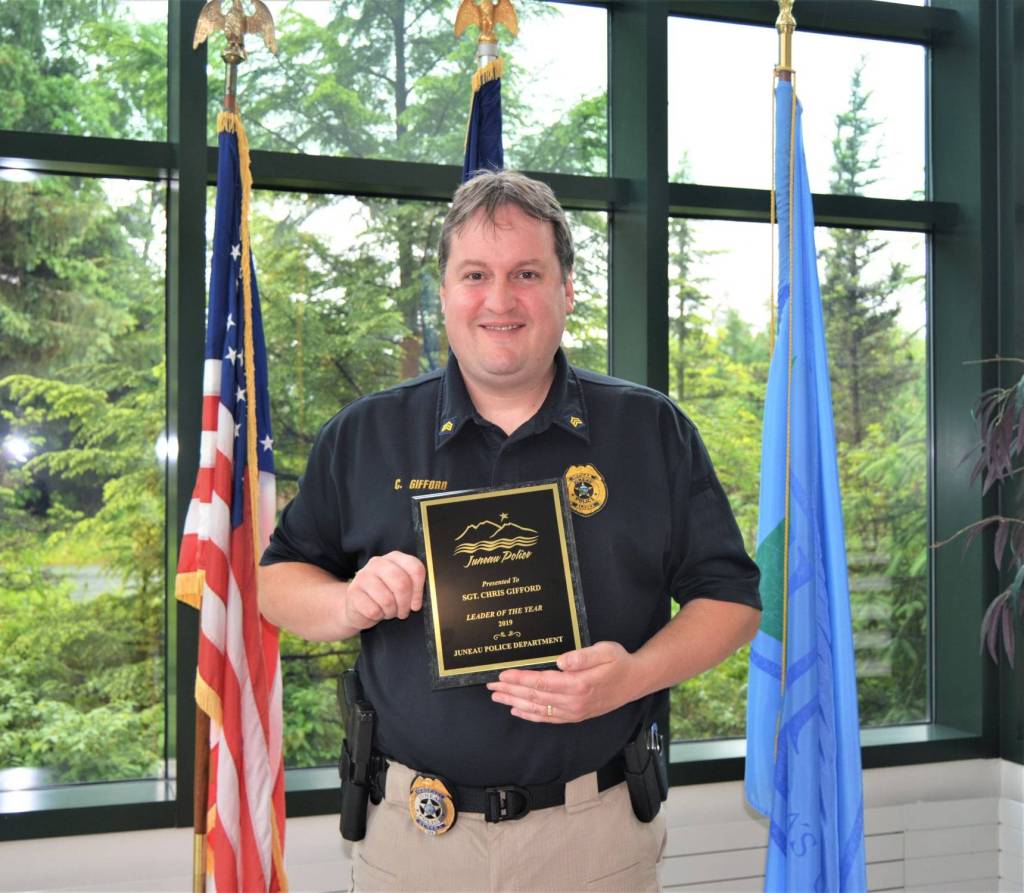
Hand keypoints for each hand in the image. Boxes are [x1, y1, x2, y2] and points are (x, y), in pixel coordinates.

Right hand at [342, 551, 424, 630]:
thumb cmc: (384, 596)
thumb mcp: (400, 587)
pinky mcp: (353, 591)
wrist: (356, 605)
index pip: (415, 568)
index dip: (419, 590)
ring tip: (388, 611)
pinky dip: (378, 616)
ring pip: (387, 599)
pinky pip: (374, 610)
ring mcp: (363, 575)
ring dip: (391, 612)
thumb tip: (421, 600)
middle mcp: (378, 562)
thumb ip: (413, 586)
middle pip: (402, 584)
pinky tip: (376, 611)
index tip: (416, 604)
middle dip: (405, 604)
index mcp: (394, 557)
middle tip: (403, 612)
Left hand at [486, 641, 640, 723]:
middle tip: (490, 685)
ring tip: (496, 696)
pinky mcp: (575, 715)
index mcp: (579, 685)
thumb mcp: (605, 651)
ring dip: (515, 702)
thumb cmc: (619, 662)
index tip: (503, 674)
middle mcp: (574, 702)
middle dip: (510, 690)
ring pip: (538, 708)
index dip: (520, 678)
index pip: (542, 682)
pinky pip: (548, 718)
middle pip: (535, 696)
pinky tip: (517, 710)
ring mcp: (574, 711)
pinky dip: (530, 715)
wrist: (635, 681)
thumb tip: (560, 661)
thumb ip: (582, 657)